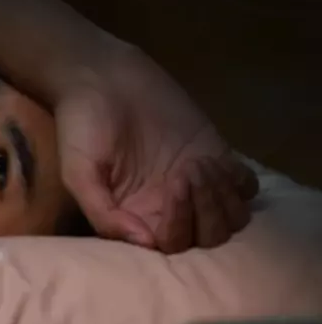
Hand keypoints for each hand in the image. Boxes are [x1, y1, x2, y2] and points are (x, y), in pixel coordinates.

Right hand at [55, 44, 257, 252]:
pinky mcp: (215, 155)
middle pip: (208, 238)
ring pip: (231, 218)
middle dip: (206, 213)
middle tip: (188, 172)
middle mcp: (171, 208)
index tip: (171, 188)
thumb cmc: (82, 127)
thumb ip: (104, 214)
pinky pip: (245, 186)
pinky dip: (239, 182)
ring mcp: (196, 183)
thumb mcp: (78, 174)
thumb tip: (145, 243)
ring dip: (223, 198)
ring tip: (201, 164)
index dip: (178, 227)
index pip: (172, 246)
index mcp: (139, 218)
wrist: (100, 77)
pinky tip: (217, 160)